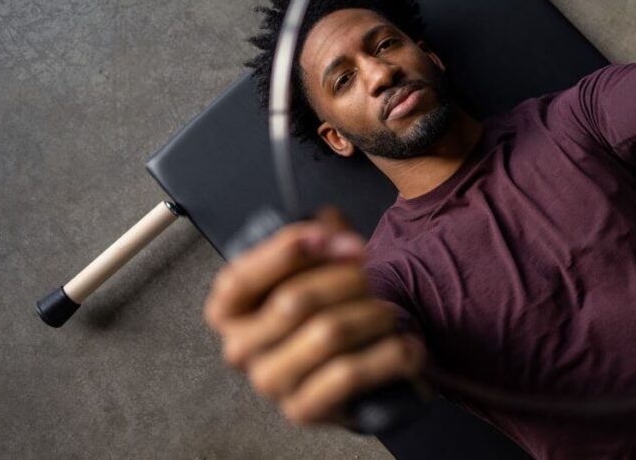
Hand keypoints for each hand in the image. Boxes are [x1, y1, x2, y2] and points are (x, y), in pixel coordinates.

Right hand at [204, 207, 424, 425]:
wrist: (353, 366)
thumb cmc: (327, 307)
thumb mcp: (316, 264)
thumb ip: (320, 234)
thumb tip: (333, 225)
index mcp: (228, 309)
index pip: (241, 277)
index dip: (287, 251)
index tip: (329, 236)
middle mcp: (239, 349)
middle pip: (294, 301)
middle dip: (345, 279)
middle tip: (370, 272)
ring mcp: (269, 383)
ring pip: (327, 333)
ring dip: (372, 314)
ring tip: (389, 311)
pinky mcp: (302, 410)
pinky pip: (349, 374)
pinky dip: (387, 354)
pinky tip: (407, 345)